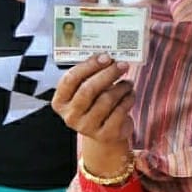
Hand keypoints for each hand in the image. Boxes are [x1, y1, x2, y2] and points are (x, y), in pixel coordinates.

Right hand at [51, 54, 134, 173]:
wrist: (105, 134)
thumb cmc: (95, 106)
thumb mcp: (87, 91)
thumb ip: (91, 75)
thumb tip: (108, 58)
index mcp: (61, 102)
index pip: (70, 79)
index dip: (89, 65)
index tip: (105, 57)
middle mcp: (71, 116)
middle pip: (88, 89)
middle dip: (108, 74)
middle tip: (122, 65)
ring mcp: (87, 127)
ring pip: (106, 100)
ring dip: (121, 87)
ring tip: (128, 83)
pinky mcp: (105, 135)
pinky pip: (119, 112)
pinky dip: (128, 99)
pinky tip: (130, 94)